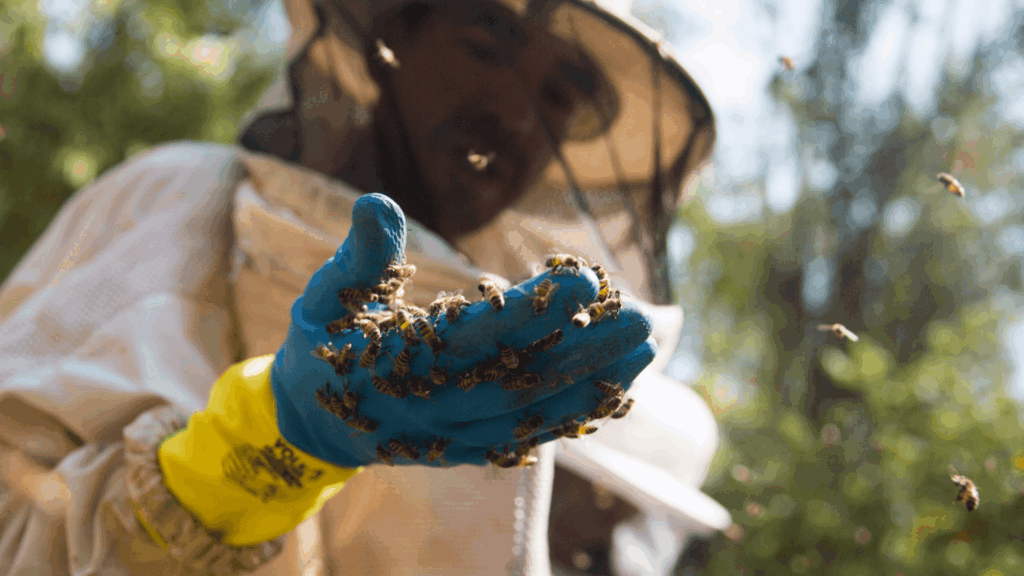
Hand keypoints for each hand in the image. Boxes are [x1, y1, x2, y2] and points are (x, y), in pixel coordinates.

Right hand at [271, 193, 655, 468]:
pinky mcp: (466, 449)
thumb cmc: (322, 342)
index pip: (474, 337)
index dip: (528, 312)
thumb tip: (377, 200)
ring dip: (590, 382)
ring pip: (531, 413)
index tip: (581, 281)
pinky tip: (614, 389)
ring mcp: (452, 435)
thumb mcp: (325, 295)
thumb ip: (359, 254)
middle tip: (640, 317)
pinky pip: (527, 436)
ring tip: (644, 346)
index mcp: (395, 364)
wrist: (309, 422)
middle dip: (583, 350)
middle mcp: (430, 408)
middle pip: (518, 380)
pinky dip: (571, 415)